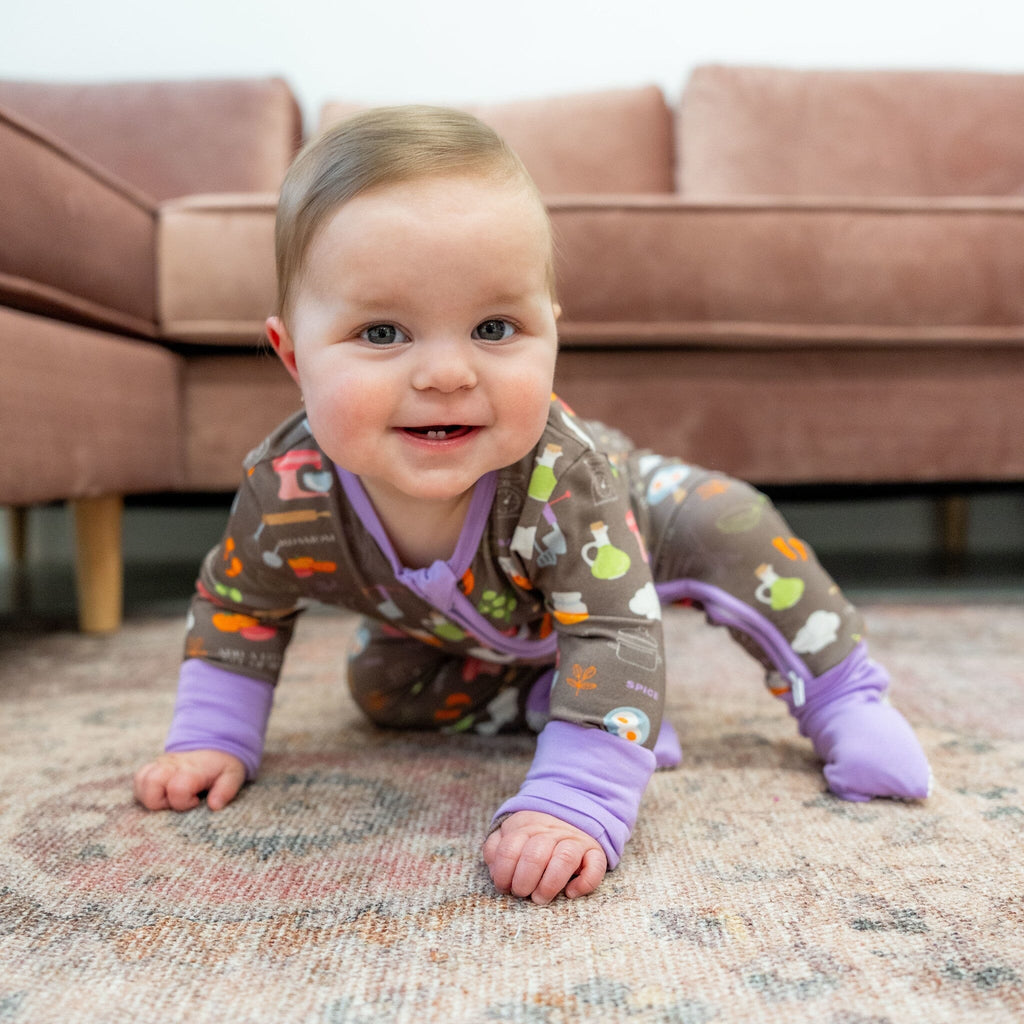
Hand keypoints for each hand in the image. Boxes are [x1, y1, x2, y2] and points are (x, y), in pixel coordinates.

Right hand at [133, 750, 245, 811]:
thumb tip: (214, 806)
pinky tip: (160, 795)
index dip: (183, 802)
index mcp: (192, 769)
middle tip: (177, 802)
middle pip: (151, 782)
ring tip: (168, 799)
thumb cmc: (222, 765)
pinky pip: (139, 779)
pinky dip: (144, 791)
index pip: (177, 788)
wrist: (214, 744)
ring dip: (149, 796)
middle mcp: (172, 765)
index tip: (195, 801)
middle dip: (159, 801)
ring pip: (141, 781)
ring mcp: (161, 764)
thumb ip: (226, 790)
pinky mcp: (153, 767)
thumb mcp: (233, 775)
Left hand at [482, 810, 607, 904]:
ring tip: (540, 897)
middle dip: (524, 880)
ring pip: (565, 858)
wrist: (568, 816)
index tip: (504, 887)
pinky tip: (570, 893)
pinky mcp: (594, 851)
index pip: (509, 848)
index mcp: (526, 826)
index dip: (503, 872)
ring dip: (550, 883)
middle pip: (535, 854)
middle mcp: (551, 831)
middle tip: (522, 893)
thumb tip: (494, 869)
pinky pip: (595, 865)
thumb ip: (495, 848)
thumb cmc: (532, 838)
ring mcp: (574, 840)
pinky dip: (584, 883)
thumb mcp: (509, 835)